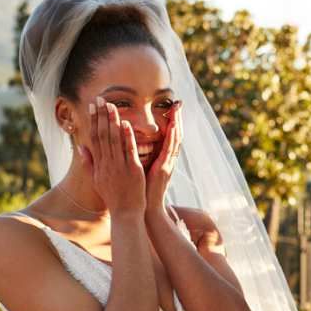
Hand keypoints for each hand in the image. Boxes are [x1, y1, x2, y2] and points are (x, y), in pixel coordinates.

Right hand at [81, 98, 145, 215]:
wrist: (125, 214)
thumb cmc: (113, 197)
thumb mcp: (97, 180)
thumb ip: (89, 163)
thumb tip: (80, 148)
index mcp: (99, 165)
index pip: (94, 138)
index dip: (93, 121)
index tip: (92, 106)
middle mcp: (107, 164)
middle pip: (102, 135)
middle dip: (101, 116)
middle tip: (100, 99)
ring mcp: (119, 167)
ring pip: (114, 140)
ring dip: (112, 122)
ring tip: (111, 106)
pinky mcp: (132, 170)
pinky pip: (129, 151)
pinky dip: (127, 137)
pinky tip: (126, 124)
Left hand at [144, 100, 183, 221]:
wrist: (143, 208)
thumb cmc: (140, 190)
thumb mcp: (140, 169)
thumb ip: (138, 155)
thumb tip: (131, 144)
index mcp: (161, 158)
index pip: (168, 135)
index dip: (170, 121)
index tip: (171, 106)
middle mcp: (167, 159)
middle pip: (175, 134)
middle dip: (177, 118)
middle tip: (179, 102)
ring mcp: (167, 164)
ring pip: (175, 140)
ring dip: (177, 124)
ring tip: (178, 109)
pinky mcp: (164, 169)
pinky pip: (168, 151)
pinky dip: (171, 139)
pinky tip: (172, 127)